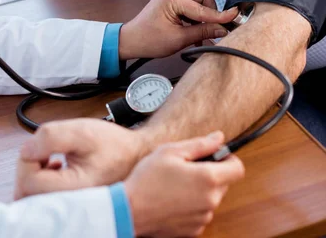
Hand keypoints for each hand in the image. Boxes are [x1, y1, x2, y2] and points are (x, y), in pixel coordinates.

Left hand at [15, 118, 145, 197]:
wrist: (135, 155)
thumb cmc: (114, 145)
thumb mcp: (82, 130)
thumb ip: (50, 136)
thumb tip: (26, 150)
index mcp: (74, 190)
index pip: (28, 181)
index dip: (29, 157)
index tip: (45, 145)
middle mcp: (71, 205)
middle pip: (25, 193)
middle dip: (30, 166)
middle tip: (47, 151)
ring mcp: (69, 208)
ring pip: (31, 196)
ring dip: (35, 173)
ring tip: (53, 158)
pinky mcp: (68, 205)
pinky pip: (41, 198)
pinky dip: (42, 179)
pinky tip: (56, 166)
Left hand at [119, 0, 237, 59]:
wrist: (130, 41)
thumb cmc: (148, 40)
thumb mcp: (179, 39)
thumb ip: (203, 32)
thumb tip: (222, 29)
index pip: (203, 7)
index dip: (219, 15)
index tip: (234, 17)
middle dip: (209, 12)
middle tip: (210, 29)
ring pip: (198, 1)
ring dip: (202, 16)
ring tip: (198, 34)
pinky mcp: (171, 1)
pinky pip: (190, 5)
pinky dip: (195, 18)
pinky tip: (194, 32)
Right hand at [125, 131, 244, 237]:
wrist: (128, 210)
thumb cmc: (147, 179)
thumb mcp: (171, 151)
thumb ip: (200, 144)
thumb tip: (219, 137)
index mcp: (208, 179)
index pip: (238, 168)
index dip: (229, 158)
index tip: (215, 155)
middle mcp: (210, 201)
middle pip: (224, 182)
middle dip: (211, 172)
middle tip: (186, 166)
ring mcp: (203, 218)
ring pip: (212, 197)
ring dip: (201, 189)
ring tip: (176, 183)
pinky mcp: (194, 230)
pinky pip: (201, 211)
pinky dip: (193, 204)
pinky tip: (174, 198)